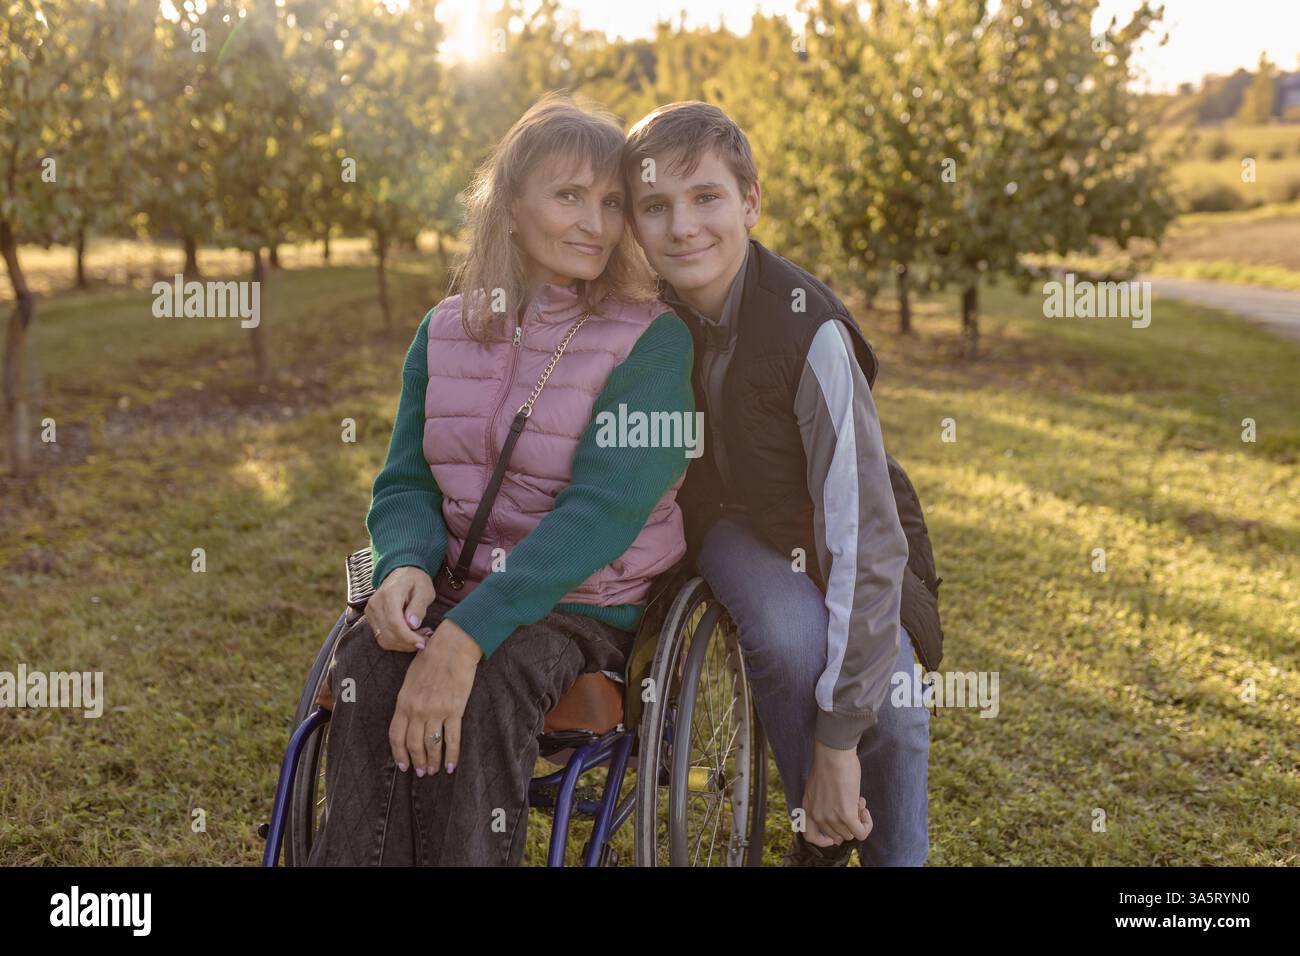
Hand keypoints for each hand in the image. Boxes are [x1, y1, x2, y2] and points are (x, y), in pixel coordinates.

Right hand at [368, 566, 435, 651]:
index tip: (422, 643)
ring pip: (384, 639)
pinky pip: (382, 637)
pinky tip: (409, 635)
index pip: (394, 623)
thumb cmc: (416, 580)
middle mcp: (375, 603)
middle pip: (388, 634)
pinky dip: (396, 642)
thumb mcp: (424, 589)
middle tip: (425, 640)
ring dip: (403, 644)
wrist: (402, 573)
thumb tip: (412, 624)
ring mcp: (371, 611)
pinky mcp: (371, 617)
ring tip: (419, 636)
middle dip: (408, 643)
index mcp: (389, 594)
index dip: (408, 637)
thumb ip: (418, 606)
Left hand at [389, 618, 482, 775]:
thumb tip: (409, 717)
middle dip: (416, 761)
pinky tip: (451, 765)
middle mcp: (417, 710)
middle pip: (414, 744)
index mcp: (404, 702)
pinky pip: (452, 739)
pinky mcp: (454, 710)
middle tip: (420, 772)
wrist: (453, 646)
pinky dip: (452, 755)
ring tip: (433, 771)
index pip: (396, 736)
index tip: (403, 765)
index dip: (399, 754)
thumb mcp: (410, 678)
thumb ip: (408, 699)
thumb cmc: (431, 657)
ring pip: (431, 745)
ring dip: (432, 762)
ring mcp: (436, 711)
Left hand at [801, 740, 871, 846]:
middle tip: (853, 804)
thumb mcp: (818, 788)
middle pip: (837, 836)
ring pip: (850, 834)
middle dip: (847, 823)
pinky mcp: (846, 815)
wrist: (833, 754)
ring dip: (858, 820)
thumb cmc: (828, 764)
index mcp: (808, 808)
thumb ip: (825, 803)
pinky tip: (865, 809)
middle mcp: (817, 816)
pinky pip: (861, 832)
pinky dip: (866, 824)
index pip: (810, 837)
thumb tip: (845, 817)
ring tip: (859, 800)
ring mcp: (831, 817)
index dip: (823, 840)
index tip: (834, 837)